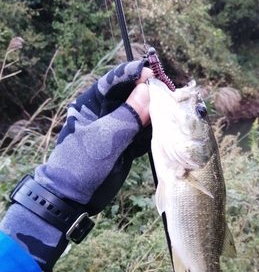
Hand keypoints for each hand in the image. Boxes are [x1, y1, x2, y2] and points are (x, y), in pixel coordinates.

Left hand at [0, 60, 153, 271]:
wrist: (72, 197)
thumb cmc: (82, 164)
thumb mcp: (106, 138)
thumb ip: (128, 115)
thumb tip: (147, 89)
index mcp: (93, 103)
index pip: (116, 80)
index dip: (135, 75)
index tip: (154, 74)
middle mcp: (106, 112)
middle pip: (132, 95)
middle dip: (150, 94)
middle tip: (170, 94)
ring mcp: (117, 129)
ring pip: (140, 114)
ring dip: (156, 114)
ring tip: (173, 112)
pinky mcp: (124, 145)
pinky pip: (143, 133)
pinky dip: (154, 132)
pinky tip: (167, 131)